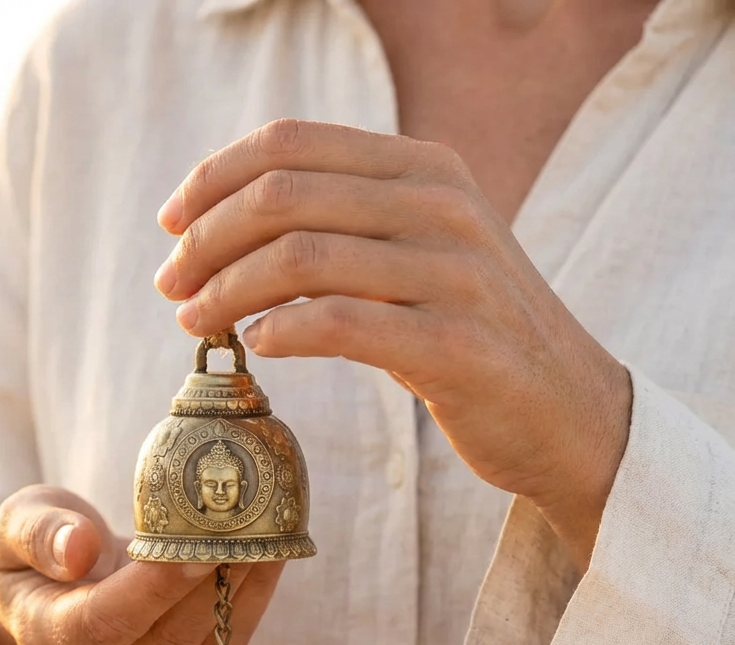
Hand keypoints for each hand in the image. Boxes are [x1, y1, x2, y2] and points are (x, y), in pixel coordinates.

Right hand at [0, 485, 283, 644]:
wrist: (51, 591)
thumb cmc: (34, 548)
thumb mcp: (18, 523)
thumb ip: (38, 532)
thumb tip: (78, 548)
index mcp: (47, 638)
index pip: (108, 619)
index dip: (157, 587)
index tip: (202, 547)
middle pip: (167, 634)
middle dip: (216, 581)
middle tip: (255, 529)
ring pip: (204, 642)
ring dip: (244, 588)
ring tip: (274, 534)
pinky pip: (224, 643)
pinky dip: (252, 600)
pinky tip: (273, 554)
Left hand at [154, 119, 631, 569]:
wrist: (565, 409)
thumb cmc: (469, 334)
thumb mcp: (416, 255)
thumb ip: (344, 228)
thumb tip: (227, 233)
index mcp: (424, 169)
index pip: (291, 143)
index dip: (213, 178)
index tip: (171, 226)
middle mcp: (441, 205)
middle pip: (284, 196)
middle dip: (206, 241)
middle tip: (170, 286)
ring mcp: (453, 271)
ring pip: (302, 257)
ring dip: (227, 291)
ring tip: (194, 323)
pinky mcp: (455, 343)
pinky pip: (342, 323)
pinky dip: (282, 331)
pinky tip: (255, 348)